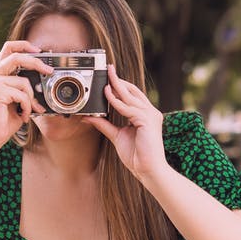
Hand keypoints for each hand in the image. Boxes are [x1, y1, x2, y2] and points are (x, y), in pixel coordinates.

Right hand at [0, 41, 52, 149]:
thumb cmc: (4, 120)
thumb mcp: (17, 99)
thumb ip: (24, 87)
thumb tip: (43, 78)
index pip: (8, 49)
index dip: (24, 45)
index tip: (38, 51)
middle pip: (17, 57)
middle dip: (36, 63)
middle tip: (49, 70)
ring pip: (23, 82)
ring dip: (31, 99)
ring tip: (29, 111)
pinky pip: (22, 95)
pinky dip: (27, 107)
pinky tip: (23, 116)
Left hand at [83, 65, 168, 184]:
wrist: (149, 170)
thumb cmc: (137, 156)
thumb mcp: (117, 136)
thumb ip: (105, 125)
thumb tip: (89, 117)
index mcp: (146, 115)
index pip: (133, 95)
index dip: (121, 85)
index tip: (109, 77)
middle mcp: (150, 112)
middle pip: (133, 91)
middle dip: (120, 80)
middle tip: (109, 69)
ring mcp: (151, 115)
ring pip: (131, 97)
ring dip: (117, 87)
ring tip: (106, 79)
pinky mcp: (147, 120)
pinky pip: (129, 108)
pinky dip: (117, 102)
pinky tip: (108, 95)